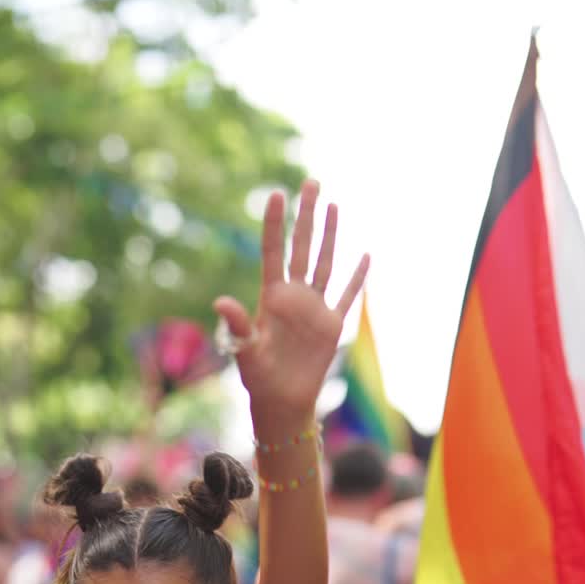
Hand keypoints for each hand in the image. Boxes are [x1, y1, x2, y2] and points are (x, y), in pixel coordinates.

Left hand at [214, 179, 368, 418]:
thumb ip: (238, 324)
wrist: (282, 401)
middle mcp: (294, 296)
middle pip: (302, 247)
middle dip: (306, 215)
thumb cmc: (258, 378)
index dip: (274, 223)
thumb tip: (220, 301)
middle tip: (311, 182)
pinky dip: (356, 278)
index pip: (272, 251)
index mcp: (271, 297)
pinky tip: (364, 256)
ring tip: (334, 205)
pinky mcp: (332, 325)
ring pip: (325, 262)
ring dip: (330, 235)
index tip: (276, 193)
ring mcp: (314, 308)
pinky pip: (347, 296)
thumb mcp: (245, 351)